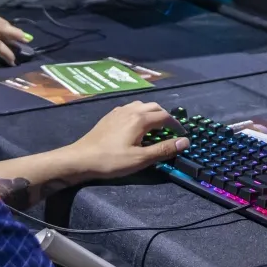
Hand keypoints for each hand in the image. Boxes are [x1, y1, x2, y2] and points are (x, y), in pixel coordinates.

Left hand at [59, 100, 188, 181]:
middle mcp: (130, 110)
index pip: (165, 117)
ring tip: (155, 128)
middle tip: (170, 131)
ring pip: (141, 105)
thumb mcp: (140, 159)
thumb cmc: (112, 161)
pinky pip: (130, 108)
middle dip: (165, 117)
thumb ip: (163, 149)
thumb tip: (185, 141)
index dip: (176, 125)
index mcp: (140, 119)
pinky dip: (139, 113)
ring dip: (152, 113)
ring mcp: (118, 111)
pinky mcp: (109, 116)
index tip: (181, 135)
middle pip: (154, 107)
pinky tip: (136, 125)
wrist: (81, 158)